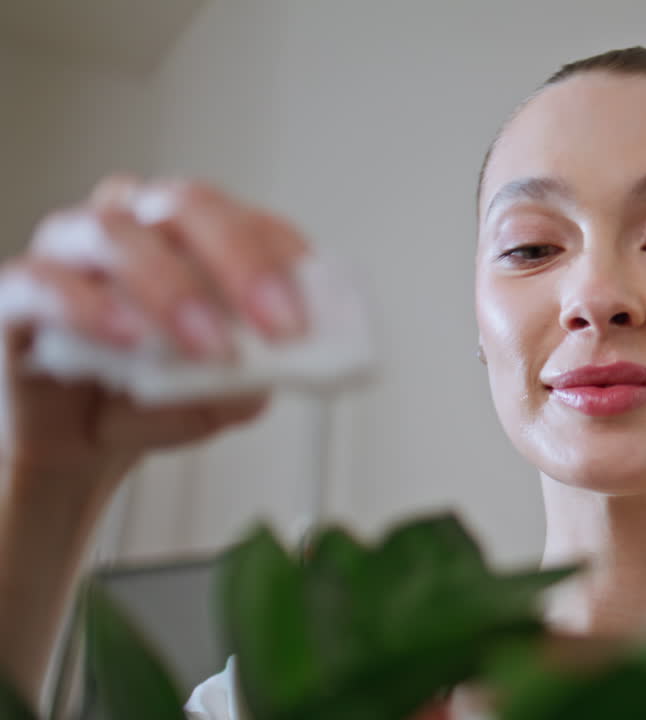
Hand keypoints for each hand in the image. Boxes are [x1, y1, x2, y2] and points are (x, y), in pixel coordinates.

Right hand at [0, 174, 308, 495]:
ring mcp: (66, 255)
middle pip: (187, 206)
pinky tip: (131, 341)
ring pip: (116, 234)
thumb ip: (247, 379)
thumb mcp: (215, 397)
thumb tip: (274, 372)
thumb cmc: (144, 400)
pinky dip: (90, 308)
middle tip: (281, 324)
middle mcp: (128, 228)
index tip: (317, 302)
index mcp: (185, 238)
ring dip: (174, 290)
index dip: (284, 251)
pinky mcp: (12, 297)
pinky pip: (44, 284)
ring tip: (212, 347)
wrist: (67, 451)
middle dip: (244, 262)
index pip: (242, 217)